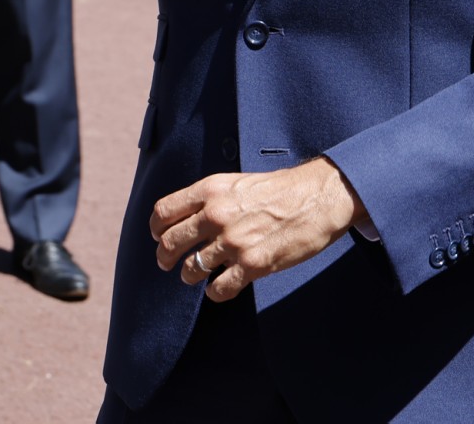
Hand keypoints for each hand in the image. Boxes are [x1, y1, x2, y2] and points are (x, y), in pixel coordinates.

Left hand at [150, 157, 368, 301]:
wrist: (317, 198)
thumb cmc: (277, 190)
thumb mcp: (234, 183)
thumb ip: (209, 199)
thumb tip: (185, 217)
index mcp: (209, 190)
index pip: (164, 211)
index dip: (157, 228)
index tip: (158, 237)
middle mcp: (216, 215)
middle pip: (171, 242)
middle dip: (164, 257)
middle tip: (165, 263)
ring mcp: (233, 242)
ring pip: (192, 268)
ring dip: (189, 275)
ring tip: (191, 276)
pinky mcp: (253, 265)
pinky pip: (220, 288)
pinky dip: (215, 292)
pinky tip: (217, 289)